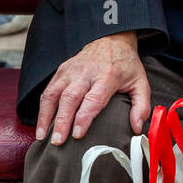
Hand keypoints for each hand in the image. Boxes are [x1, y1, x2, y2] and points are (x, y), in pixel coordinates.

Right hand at [35, 33, 149, 144]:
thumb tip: (136, 128)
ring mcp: (70, 71)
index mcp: (107, 77)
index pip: (93, 99)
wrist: (112, 40)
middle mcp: (86, 73)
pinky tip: (41, 124)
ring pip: (53, 94)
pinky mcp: (61, 71)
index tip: (77, 134)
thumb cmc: (126, 66)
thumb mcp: (141, 83)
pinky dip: (42, 108)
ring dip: (46, 116)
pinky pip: (48, 90)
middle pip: (69, 98)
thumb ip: (141, 106)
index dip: (83, 117)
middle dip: (61, 121)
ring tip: (42, 137)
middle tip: (57, 142)